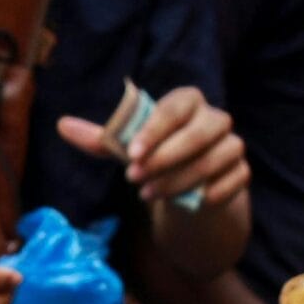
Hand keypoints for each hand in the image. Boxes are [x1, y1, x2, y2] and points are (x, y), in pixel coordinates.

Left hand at [57, 86, 247, 211]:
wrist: (187, 184)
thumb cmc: (155, 155)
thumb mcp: (127, 147)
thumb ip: (101, 138)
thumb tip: (62, 125)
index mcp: (187, 101)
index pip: (174, 108)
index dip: (154, 130)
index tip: (132, 154)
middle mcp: (215, 118)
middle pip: (196, 135)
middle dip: (164, 160)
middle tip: (134, 180)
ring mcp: (232, 144)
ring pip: (212, 161)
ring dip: (179, 180)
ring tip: (149, 194)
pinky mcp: (241, 171)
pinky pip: (234, 181)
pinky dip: (212, 193)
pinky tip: (194, 203)